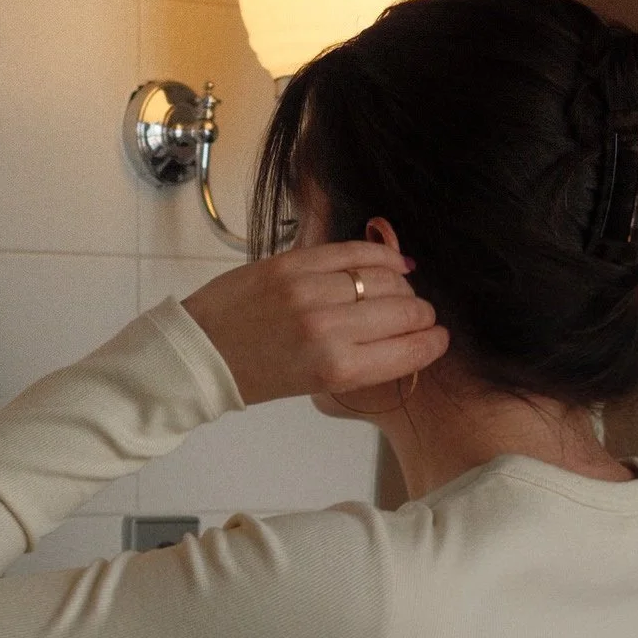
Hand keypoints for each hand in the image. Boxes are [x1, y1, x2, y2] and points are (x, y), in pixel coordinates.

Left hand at [181, 239, 447, 406]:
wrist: (200, 353)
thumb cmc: (256, 375)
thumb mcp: (313, 386)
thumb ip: (360, 362)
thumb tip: (405, 339)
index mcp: (336, 371)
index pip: (410, 350)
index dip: (433, 342)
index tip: (438, 337)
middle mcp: (328, 332)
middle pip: (404, 311)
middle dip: (421, 314)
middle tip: (420, 315)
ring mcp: (310, 293)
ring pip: (385, 277)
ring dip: (402, 283)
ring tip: (400, 289)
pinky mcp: (293, 264)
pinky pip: (354, 251)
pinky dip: (380, 253)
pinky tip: (392, 261)